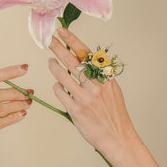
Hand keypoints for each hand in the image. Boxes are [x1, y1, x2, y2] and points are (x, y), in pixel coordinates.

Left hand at [48, 27, 134, 159]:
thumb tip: (85, 58)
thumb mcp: (112, 89)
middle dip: (57, 47)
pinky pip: (60, 92)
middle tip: (49, 39)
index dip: (72, 40)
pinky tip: (59, 86)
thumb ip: (99, 74)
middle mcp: (95, 85)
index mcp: (105, 77)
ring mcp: (84, 97)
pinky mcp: (75, 110)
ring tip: (51, 62)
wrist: (117, 136)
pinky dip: (57, 86)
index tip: (61, 30)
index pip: (85, 53)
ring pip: (61, 75)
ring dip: (54, 67)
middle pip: (71, 60)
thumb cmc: (114, 112)